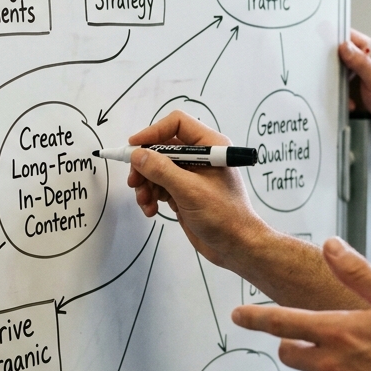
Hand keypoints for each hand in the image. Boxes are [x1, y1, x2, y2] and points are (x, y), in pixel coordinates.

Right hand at [125, 111, 262, 269]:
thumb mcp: (190, 191)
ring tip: (145, 202)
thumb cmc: (225, 217)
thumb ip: (162, 171)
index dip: (153, 132)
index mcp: (210, 147)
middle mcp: (200, 157)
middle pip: (161, 148)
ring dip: (145, 184)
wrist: (235, 246)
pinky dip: (151, 196)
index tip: (134, 146)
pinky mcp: (184, 191)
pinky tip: (152, 209)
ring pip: (157, 169)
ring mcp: (191, 175)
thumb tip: (138, 155)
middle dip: (145, 166)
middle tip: (134, 182)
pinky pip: (159, 185)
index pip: (177, 124)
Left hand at [232, 237, 370, 370]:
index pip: (279, 321)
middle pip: (289, 353)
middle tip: (333, 341)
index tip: (237, 314)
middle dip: (299, 344)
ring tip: (370, 367)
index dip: (253, 317)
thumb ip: (357, 272)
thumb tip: (330, 245)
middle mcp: (330, 367)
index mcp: (337, 332)